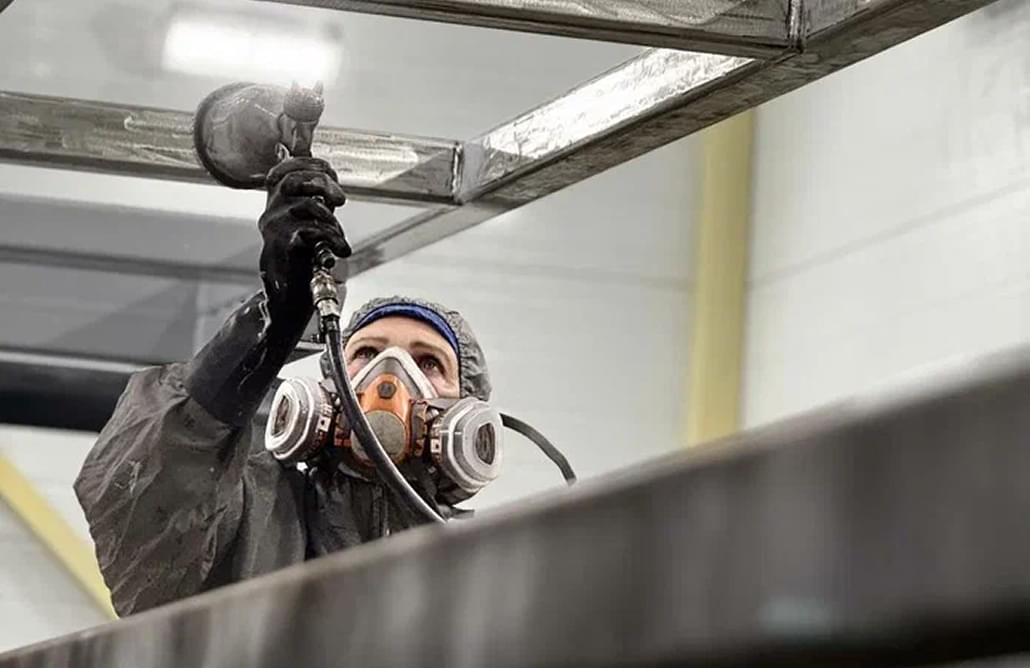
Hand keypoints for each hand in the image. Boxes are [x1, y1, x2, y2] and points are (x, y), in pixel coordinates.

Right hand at [258, 157, 349, 315]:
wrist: (288, 296)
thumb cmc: (301, 258)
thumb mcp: (310, 220)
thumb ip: (314, 194)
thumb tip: (321, 166)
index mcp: (276, 203)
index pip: (285, 169)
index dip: (308, 163)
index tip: (329, 171)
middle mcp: (272, 212)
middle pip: (295, 180)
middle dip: (324, 184)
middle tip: (340, 200)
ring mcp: (275, 229)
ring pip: (308, 205)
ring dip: (331, 219)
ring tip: (338, 236)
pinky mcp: (284, 246)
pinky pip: (312, 230)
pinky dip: (333, 238)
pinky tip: (340, 249)